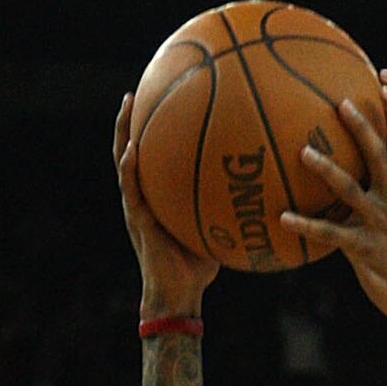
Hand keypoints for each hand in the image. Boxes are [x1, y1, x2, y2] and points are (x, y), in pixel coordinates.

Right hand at [113, 89, 219, 314]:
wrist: (178, 295)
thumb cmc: (199, 268)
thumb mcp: (218, 228)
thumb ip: (229, 206)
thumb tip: (262, 188)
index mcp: (158, 195)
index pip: (153, 155)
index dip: (152, 129)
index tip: (159, 98)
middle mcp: (144, 195)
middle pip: (133, 148)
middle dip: (133, 119)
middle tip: (137, 90)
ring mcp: (137, 205)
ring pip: (123, 160)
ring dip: (123, 131)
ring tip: (128, 104)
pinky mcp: (137, 219)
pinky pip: (131, 188)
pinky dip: (130, 167)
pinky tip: (132, 148)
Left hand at [279, 102, 386, 324]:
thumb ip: (381, 195)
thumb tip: (352, 178)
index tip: (383, 85)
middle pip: (378, 155)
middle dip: (362, 126)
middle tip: (342, 101)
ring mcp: (379, 222)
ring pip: (350, 189)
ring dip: (327, 169)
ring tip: (304, 152)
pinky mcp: (364, 247)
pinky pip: (330, 233)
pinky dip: (306, 225)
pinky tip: (283, 217)